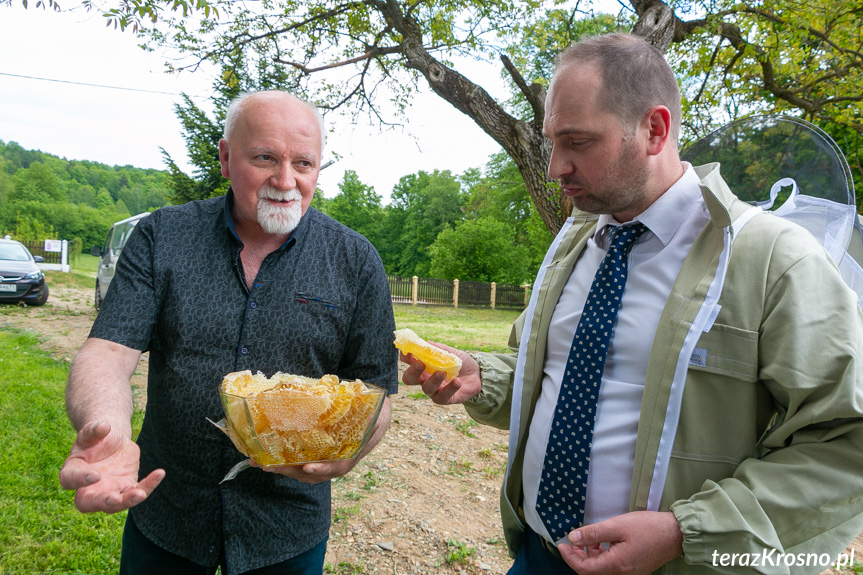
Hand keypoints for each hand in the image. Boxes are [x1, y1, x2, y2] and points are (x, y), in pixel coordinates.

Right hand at [59, 420, 164, 513]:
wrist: (111, 441)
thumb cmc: (96, 438)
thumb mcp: (92, 432)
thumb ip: (94, 430)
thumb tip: (103, 426)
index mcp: (72, 472)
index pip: (71, 480)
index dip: (81, 479)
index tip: (95, 475)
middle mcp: (87, 488)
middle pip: (89, 503)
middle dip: (102, 502)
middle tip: (114, 499)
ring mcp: (107, 491)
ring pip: (115, 505)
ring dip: (128, 500)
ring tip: (141, 493)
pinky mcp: (126, 488)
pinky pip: (137, 491)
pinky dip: (148, 485)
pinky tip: (159, 473)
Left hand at [252, 397, 391, 483]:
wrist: (373, 422)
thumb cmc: (370, 418)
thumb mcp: (372, 416)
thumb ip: (366, 415)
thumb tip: (364, 402)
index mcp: (349, 457)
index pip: (335, 467)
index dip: (321, 469)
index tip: (308, 467)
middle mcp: (335, 465)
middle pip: (310, 473)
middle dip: (289, 471)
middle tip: (270, 466)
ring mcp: (323, 465)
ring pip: (300, 472)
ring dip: (281, 469)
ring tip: (261, 463)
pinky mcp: (314, 460)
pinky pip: (297, 466)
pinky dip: (282, 464)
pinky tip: (265, 459)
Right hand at [399, 343, 480, 404]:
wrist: (478, 374)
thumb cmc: (461, 363)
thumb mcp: (451, 353)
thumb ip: (439, 349)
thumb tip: (426, 342)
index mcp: (424, 366)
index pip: (408, 362)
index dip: (405, 357)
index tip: (408, 352)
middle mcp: (426, 379)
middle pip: (409, 379)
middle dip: (412, 371)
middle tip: (420, 364)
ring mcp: (435, 390)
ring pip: (426, 388)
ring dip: (433, 380)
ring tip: (442, 372)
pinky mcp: (446, 399)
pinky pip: (442, 397)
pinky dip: (449, 389)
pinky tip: (457, 381)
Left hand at [557, 511, 682, 574]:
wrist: (676, 534)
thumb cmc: (648, 528)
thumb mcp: (617, 525)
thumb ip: (593, 533)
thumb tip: (572, 538)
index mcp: (616, 566)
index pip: (584, 569)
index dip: (570, 558)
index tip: (561, 545)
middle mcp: (622, 574)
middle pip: (592, 572)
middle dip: (578, 558)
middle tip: (571, 542)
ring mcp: (629, 573)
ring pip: (602, 570)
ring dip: (590, 556)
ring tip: (587, 538)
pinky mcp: (634, 569)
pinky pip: (612, 567)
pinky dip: (602, 556)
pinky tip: (602, 542)